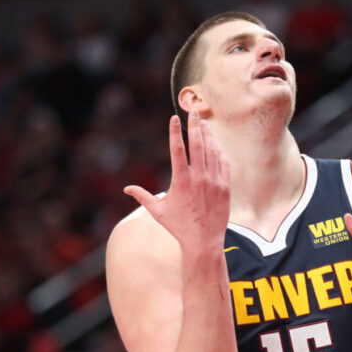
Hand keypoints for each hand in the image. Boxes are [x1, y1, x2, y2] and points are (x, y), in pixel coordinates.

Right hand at [123, 112, 229, 250]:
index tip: (174, 118)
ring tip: (203, 123)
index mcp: (181, 181)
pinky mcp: (225, 187)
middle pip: (198, 145)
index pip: (177, 150)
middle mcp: (199, 179)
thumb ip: (142, 196)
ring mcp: (214, 182)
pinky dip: (219, 151)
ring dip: (208, 135)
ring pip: (212, 152)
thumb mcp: (158, 211)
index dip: (175, 132)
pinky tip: (215, 143)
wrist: (204, 241)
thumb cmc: (178, 227)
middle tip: (194, 111)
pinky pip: (223, 163)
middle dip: (195, 125)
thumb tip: (126, 189)